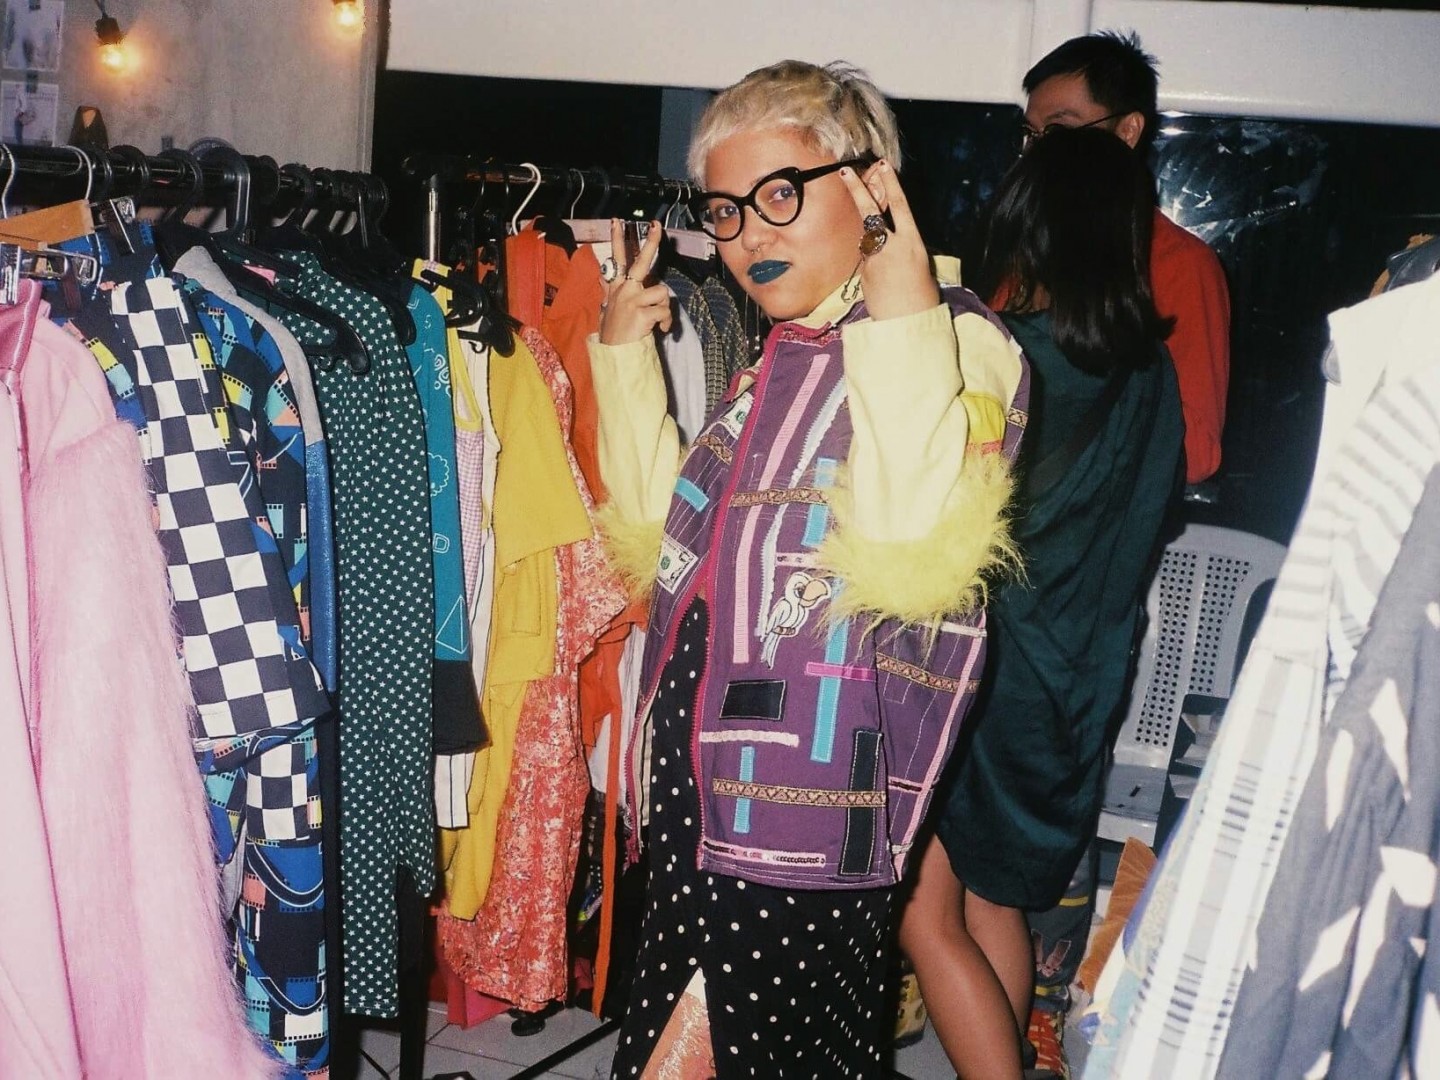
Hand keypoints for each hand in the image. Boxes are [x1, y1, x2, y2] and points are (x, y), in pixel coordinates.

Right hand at [598, 219, 673, 344]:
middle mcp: (623, 290)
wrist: (614, 353)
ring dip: (664, 309)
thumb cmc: (614, 331)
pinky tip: (660, 330)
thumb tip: (601, 276)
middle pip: (640, 262)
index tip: (618, 221)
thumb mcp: (606, 307)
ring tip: (657, 321)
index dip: (616, 239)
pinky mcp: (642, 313)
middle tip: (656, 226)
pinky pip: (665, 311)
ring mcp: (632, 301)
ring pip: (662, 292)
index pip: (616, 259)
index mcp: (616, 288)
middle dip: (650, 243)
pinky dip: (667, 323)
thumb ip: (606, 289)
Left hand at [838, 160, 939, 321]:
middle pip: (870, 212)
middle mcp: (891, 246)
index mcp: (912, 243)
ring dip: (873, 245)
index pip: (900, 206)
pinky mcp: (863, 274)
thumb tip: (892, 242)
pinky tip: (884, 285)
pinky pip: (867, 262)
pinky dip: (874, 268)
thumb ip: (904, 248)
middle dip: (857, 190)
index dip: (891, 184)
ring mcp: (873, 259)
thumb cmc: (922, 298)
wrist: (907, 325)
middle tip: (845, 170)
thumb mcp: (922, 267)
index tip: (883, 166)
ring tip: (890, 269)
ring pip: (868, 241)